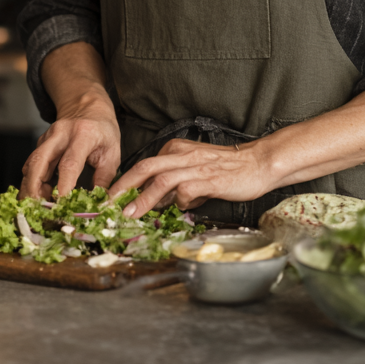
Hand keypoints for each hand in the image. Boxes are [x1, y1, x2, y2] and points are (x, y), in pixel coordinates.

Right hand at [20, 42, 120, 198]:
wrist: (87, 106)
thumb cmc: (102, 130)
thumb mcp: (112, 152)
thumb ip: (104, 178)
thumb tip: (98, 204)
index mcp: (83, 135)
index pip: (69, 162)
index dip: (63, 184)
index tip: (61, 203)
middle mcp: (61, 134)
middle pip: (39, 162)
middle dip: (34, 188)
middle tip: (38, 209)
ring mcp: (47, 138)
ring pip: (31, 164)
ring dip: (30, 187)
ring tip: (38, 206)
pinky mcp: (40, 144)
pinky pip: (31, 164)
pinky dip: (30, 182)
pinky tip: (37, 195)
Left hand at [108, 138, 271, 217]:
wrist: (257, 163)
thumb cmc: (227, 168)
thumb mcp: (195, 171)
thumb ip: (174, 184)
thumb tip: (154, 203)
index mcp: (176, 150)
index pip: (144, 165)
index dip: (126, 183)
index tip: (113, 200)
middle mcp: (182, 155)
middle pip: (144, 167)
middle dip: (123, 187)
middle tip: (107, 204)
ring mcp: (194, 166)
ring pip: (160, 178)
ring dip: (142, 197)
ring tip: (128, 213)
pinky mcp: (207, 179)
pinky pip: (184, 191)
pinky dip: (178, 202)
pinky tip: (180, 208)